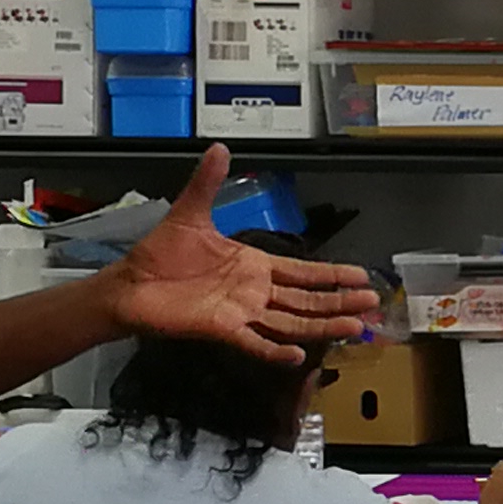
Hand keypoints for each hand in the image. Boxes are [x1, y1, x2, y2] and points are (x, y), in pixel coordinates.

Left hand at [100, 148, 382, 367]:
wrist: (130, 284)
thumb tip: (220, 148)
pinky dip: (275, 350)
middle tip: (372, 304)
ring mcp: (241, 313)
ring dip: (323, 325)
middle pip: (307, 300)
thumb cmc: (160, 253)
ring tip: (354, 328)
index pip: (303, 272)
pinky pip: (254, 343)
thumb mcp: (190, 213)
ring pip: (292, 322)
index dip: (332, 275)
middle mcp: (255, 292)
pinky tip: (299, 355)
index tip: (361, 276)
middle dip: (340, 302)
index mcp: (254, 266)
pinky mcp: (222, 330)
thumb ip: (208, 183)